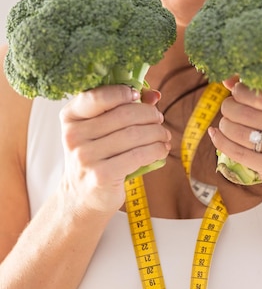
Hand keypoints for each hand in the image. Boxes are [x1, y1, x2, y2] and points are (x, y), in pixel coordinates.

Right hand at [59, 84, 170, 215]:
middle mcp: (73, 135)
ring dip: (157, 133)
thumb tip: (154, 95)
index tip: (137, 96)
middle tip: (159, 118)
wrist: (82, 196)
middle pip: (123, 115)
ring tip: (164, 135)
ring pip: (134, 135)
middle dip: (149, 114)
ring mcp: (85, 157)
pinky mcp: (101, 176)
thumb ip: (123, 106)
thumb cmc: (97, 154)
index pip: (96, 96)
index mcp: (70, 116)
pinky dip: (156, 150)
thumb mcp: (101, 127)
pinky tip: (162, 149)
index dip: (121, 92)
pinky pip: (137, 155)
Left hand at [209, 78, 261, 233]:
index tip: (235, 91)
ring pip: (241, 132)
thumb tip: (228, 80)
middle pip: (248, 112)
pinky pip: (238, 152)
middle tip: (227, 109)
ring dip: (224, 126)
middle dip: (229, 108)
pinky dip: (221, 142)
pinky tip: (215, 135)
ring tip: (224, 124)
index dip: (242, 90)